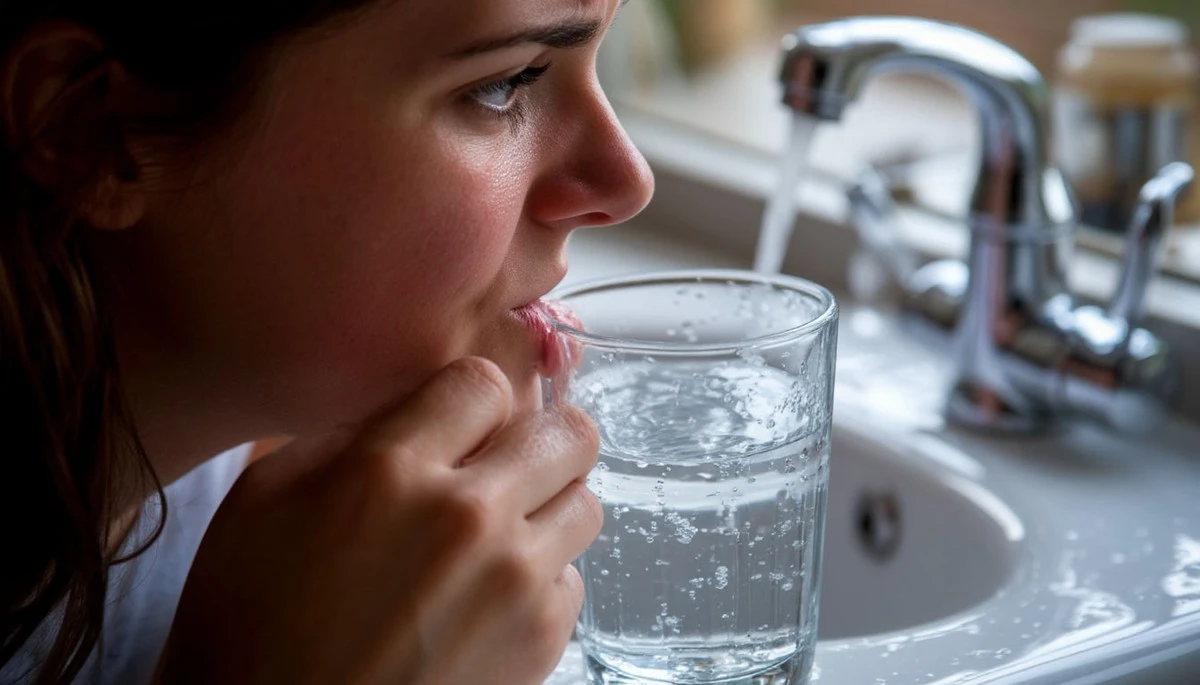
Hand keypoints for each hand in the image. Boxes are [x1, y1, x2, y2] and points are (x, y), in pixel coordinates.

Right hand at [157, 357, 601, 684]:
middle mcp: (466, 515)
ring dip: (548, 508)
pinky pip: (572, 578)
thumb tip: (418, 413)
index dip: (473, 401)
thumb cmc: (249, 626)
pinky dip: (541, 580)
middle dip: (541, 438)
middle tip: (511, 461)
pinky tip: (489, 597)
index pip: (487, 383)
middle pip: (569, 434)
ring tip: (500, 533)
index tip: (460, 425)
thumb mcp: (263, 500)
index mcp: (390, 469)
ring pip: (584, 503)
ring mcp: (513, 580)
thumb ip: (349, 437)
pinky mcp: (540, 640)